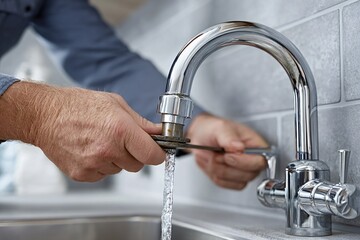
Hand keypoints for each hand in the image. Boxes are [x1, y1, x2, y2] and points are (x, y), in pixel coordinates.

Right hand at [0, 81, 164, 181]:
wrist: (45, 115)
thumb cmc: (78, 105)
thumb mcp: (115, 104)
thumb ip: (141, 122)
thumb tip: (158, 133)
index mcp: (121, 130)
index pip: (153, 155)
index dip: (158, 153)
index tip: (157, 150)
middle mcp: (108, 150)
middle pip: (138, 165)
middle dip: (136, 154)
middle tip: (123, 140)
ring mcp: (94, 164)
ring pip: (120, 170)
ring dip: (117, 159)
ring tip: (101, 141)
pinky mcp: (83, 174)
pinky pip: (103, 175)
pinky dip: (102, 165)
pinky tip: (91, 149)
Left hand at [186, 113, 267, 189]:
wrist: (200, 137)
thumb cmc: (214, 130)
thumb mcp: (220, 128)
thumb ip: (230, 138)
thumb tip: (240, 147)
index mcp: (256, 145)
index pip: (261, 161)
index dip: (244, 162)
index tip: (228, 155)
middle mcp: (253, 160)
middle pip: (249, 174)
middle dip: (227, 165)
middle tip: (217, 153)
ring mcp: (244, 172)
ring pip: (236, 181)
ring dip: (219, 169)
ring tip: (214, 156)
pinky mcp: (232, 180)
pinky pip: (225, 184)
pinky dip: (215, 175)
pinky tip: (213, 163)